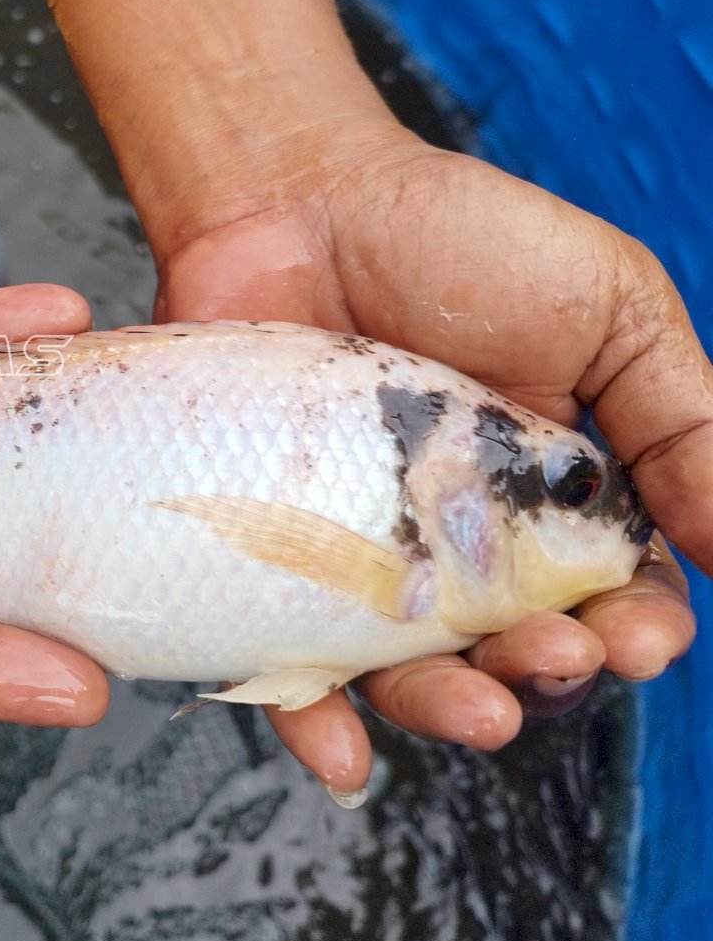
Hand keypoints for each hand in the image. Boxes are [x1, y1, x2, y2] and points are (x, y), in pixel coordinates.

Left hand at [152, 129, 701, 793]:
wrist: (293, 193)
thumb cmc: (456, 238)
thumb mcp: (611, 309)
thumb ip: (686, 424)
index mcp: (553, 497)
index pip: (613, 597)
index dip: (637, 630)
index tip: (641, 635)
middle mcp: (460, 541)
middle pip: (512, 651)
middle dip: (545, 675)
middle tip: (548, 658)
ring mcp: (359, 550)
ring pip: (407, 671)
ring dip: (448, 711)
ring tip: (476, 712)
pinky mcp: (270, 550)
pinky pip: (285, 651)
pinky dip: (310, 712)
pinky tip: (338, 747)